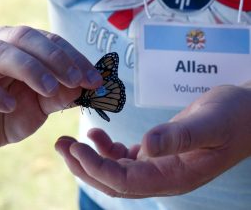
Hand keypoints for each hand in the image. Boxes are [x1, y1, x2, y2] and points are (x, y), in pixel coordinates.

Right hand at [0, 26, 101, 161]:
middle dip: (56, 58)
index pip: (51, 41)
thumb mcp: (44, 102)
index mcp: (21, 46)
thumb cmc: (13, 110)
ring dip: (30, 69)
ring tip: (50, 90)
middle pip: (26, 37)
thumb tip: (87, 86)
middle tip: (77, 81)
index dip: (75, 58)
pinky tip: (11, 105)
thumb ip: (63, 93)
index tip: (95, 80)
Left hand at [56, 85, 250, 197]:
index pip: (125, 180)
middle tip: (61, 145)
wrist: (242, 112)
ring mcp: (159, 165)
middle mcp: (163, 175)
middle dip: (84, 165)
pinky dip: (107, 148)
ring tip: (71, 140)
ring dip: (91, 157)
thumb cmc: (231, 117)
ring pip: (116, 169)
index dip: (97, 167)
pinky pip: (125, 157)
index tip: (76, 148)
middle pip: (114, 181)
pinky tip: (97, 135)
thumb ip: (179, 136)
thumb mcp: (209, 124)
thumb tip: (147, 147)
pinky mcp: (158, 152)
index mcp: (174, 176)